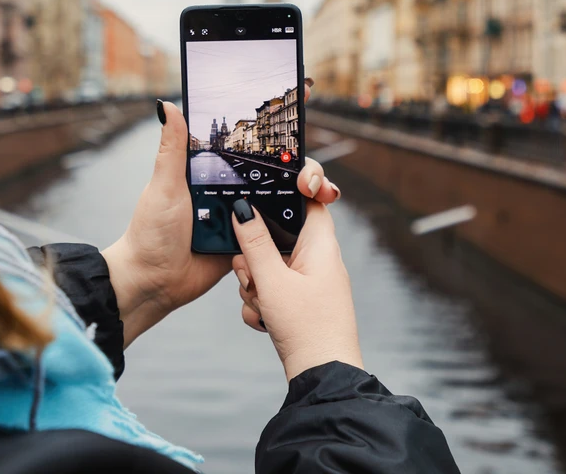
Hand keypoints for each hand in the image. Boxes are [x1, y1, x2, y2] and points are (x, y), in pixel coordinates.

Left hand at [103, 82, 336, 347]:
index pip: (250, 140)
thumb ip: (172, 148)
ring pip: (286, 197)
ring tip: (322, 193)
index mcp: (214, 169)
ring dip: (310, 190)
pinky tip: (318, 215)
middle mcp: (233, 188)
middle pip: (279, 169)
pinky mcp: (252, 242)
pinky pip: (281, 230)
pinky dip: (301, 222)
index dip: (277, 123)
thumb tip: (167, 105)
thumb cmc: (152, 233)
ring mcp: (245, 215)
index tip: (304, 94)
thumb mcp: (165, 186)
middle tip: (308, 177)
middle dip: (305, 165)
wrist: (155, 283)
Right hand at [231, 200, 362, 380]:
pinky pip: (271, 290)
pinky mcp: (300, 303)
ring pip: (269, 266)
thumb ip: (254, 243)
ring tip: (262, 303)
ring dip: (255, 284)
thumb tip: (243, 209)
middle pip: (277, 236)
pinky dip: (262, 303)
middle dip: (256, 257)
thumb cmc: (307, 327)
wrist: (322, 375)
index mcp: (320, 245)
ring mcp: (309, 282)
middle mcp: (318, 260)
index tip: (263, 194)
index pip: (310, 200)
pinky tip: (264, 320)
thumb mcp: (272, 281)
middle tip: (253, 275)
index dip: (290, 189)